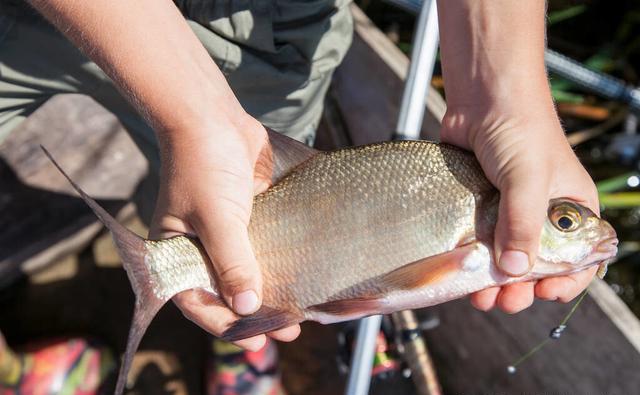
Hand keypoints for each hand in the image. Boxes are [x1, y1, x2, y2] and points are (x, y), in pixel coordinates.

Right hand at [150, 116, 299, 349]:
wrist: (210, 116)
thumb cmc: (202, 165)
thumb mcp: (216, 218)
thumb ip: (232, 263)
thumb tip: (248, 307)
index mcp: (176, 254)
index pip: (198, 302)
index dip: (227, 325)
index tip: (258, 341)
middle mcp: (199, 248)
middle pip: (226, 292)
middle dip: (256, 314)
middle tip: (289, 330)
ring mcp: (225, 232)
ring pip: (247, 272)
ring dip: (270, 290)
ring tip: (300, 311)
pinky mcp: (247, 216)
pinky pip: (262, 246)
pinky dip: (277, 262)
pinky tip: (300, 274)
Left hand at [441, 106, 598, 313]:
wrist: (482, 96)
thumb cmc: (519, 128)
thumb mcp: (528, 179)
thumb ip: (522, 224)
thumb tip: (513, 272)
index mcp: (571, 209)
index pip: (578, 258)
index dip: (565, 280)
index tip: (545, 294)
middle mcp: (541, 214)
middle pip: (536, 265)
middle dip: (522, 289)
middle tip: (506, 301)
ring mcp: (508, 211)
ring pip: (503, 258)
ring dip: (493, 282)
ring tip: (481, 298)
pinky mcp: (479, 206)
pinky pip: (478, 241)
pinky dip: (472, 260)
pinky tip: (461, 273)